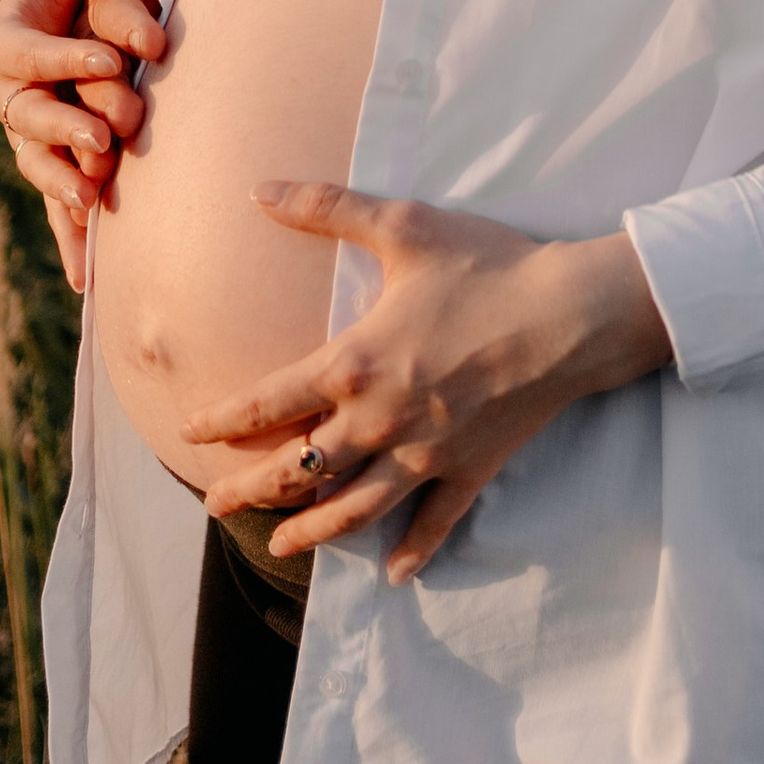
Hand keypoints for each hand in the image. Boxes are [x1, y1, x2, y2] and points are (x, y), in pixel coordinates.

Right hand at [0, 0, 168, 290]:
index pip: (23, 53)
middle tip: (110, 134)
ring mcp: (31, 135)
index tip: (112, 59)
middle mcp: (10, 93)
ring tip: (94, 197)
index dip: (62, 57)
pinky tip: (85, 278)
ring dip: (63, 183)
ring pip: (38, 163)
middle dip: (68, 125)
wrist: (87, 15)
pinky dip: (71, 239)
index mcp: (5, 41)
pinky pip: (57, 206)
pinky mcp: (57, 166)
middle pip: (29, 115)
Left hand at [182, 185, 672, 578]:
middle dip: (250, 491)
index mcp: (354, 364)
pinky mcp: (469, 469)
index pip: (269, 403)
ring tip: (279, 545)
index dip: (224, 420)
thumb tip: (260, 190)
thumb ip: (326, 209)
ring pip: (353, 509)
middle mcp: (379, 420)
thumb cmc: (487, 265)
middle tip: (215, 507)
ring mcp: (424, 453)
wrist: (571, 313)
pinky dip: (411, 550)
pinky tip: (392, 573)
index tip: (192, 432)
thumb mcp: (404, 226)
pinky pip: (434, 522)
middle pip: (298, 469)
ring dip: (310, 532)